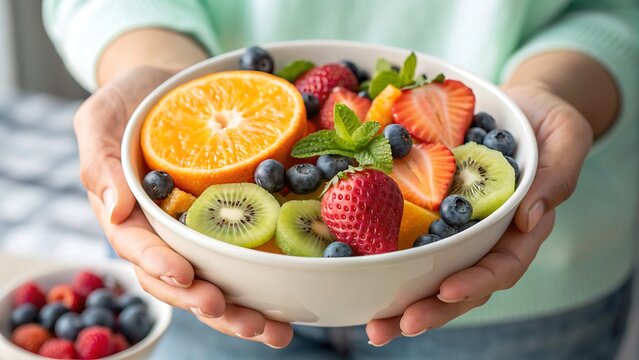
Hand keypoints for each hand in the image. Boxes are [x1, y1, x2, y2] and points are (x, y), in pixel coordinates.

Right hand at [75, 66, 292, 347]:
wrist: (170, 86)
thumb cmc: (130, 101)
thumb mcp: (101, 118)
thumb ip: (98, 162)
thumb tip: (112, 208)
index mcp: (127, 214)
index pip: (138, 248)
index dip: (160, 266)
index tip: (186, 276)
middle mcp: (161, 233)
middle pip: (179, 281)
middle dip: (209, 305)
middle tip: (246, 321)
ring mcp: (194, 232)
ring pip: (212, 282)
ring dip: (241, 312)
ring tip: (275, 330)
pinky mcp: (225, 223)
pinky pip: (239, 259)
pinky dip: (261, 286)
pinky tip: (289, 307)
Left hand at [366, 84, 592, 344]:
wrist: (521, 107)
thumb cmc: (550, 122)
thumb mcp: (566, 138)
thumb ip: (556, 177)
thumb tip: (531, 217)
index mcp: (523, 228)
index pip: (503, 265)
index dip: (476, 281)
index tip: (446, 291)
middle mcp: (490, 238)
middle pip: (464, 284)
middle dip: (432, 310)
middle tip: (396, 327)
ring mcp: (462, 231)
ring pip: (436, 275)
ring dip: (406, 303)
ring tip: (375, 327)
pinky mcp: (437, 216)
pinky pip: (416, 243)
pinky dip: (392, 265)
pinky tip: (364, 280)